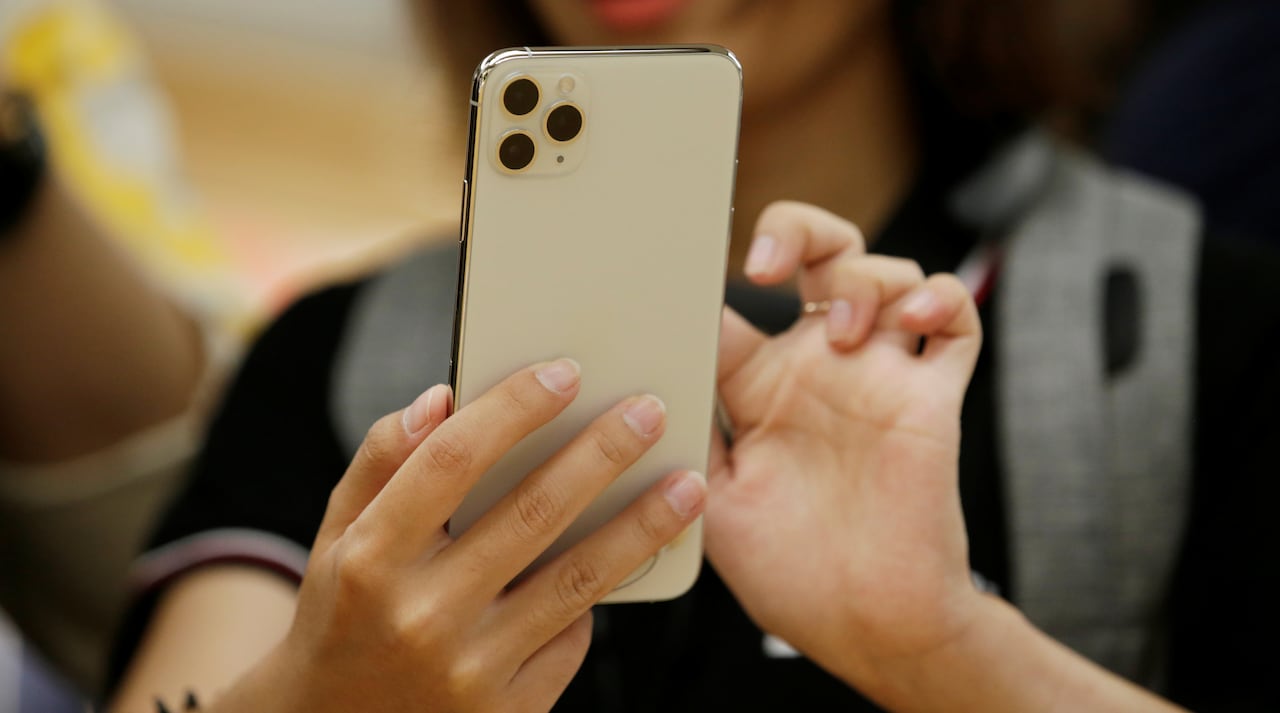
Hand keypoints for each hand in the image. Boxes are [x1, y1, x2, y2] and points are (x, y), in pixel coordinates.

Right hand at [216, 361, 705, 712]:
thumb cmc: (345, 617)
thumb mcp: (337, 538)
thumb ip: (381, 463)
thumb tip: (441, 399)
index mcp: (370, 558)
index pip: (451, 460)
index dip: (513, 408)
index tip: (563, 372)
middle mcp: (421, 614)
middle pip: (531, 512)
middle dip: (601, 453)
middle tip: (649, 411)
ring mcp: (470, 668)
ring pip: (577, 578)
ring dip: (641, 525)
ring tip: (687, 485)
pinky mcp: (510, 710)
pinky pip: (573, 637)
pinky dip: (598, 594)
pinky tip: (623, 562)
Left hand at [706, 201, 983, 690]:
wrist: (869, 625)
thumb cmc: (793, 574)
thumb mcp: (713, 497)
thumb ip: (690, 429)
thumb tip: (648, 375)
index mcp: (760, 391)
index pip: (735, 306)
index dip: (712, 278)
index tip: (686, 269)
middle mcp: (819, 371)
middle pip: (816, 259)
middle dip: (795, 232)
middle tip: (767, 263)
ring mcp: (878, 377)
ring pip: (886, 273)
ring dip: (865, 276)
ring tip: (847, 328)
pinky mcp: (932, 396)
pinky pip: (955, 321)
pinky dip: (940, 298)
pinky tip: (911, 316)